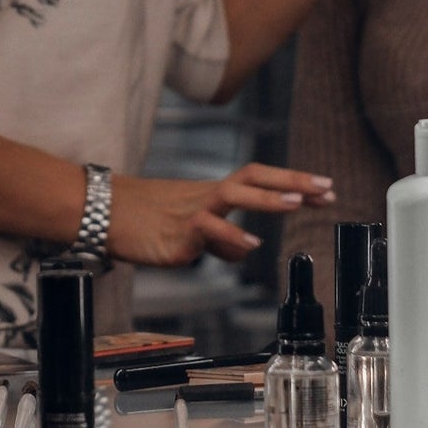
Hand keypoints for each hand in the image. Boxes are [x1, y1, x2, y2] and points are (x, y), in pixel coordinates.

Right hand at [107, 163, 335, 267]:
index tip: (323, 186)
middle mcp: (205, 196)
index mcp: (210, 193)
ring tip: (298, 204)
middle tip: (327, 188)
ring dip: (267, 199)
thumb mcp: (187, 227)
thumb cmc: (140, 218)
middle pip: (254, 177)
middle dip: (292, 181)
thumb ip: (218, 238)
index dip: (291, 181)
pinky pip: (207, 230)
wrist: (100, 211)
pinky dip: (230, 237)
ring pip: (233, 195)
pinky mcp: (176, 234)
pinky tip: (249, 246)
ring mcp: (191, 213)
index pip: (258, 179)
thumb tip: (242, 250)